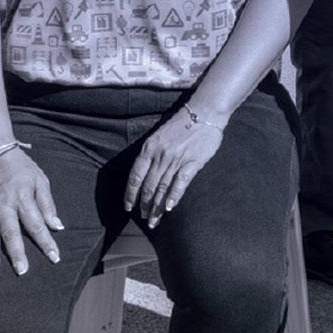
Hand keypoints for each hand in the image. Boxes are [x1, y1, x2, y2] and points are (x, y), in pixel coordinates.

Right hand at [0, 140, 62, 272]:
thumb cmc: (20, 167)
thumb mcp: (40, 180)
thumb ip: (47, 205)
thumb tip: (57, 226)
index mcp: (22, 198)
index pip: (36, 224)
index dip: (46, 242)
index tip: (54, 257)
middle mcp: (3, 204)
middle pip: (11, 232)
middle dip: (17, 252)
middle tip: (21, 270)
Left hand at [127, 99, 228, 227]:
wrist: (204, 113)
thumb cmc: (181, 124)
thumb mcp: (158, 136)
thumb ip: (151, 154)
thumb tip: (144, 175)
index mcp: (149, 149)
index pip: (135, 176)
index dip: (130, 194)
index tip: (128, 207)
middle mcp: (160, 156)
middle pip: (148, 186)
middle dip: (144, 205)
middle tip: (144, 219)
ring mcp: (176, 159)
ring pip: (162, 188)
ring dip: (157, 207)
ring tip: (154, 220)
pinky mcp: (192, 162)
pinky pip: (180, 182)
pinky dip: (174, 196)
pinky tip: (169, 208)